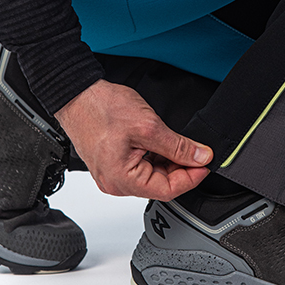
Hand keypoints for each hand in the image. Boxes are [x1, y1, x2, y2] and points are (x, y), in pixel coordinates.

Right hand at [55, 79, 212, 198]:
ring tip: (175, 141)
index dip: (192, 177)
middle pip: (160, 185)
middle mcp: (115, 183)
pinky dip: (155, 156)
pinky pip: (141, 167)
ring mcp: (112, 174)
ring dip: (168, 161)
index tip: (206, 164)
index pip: (168, 190)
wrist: (78, 94)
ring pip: (152, 175)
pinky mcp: (112, 164)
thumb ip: (178, 146)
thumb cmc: (102, 108)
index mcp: (122, 180)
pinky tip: (160, 142)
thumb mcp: (148, 126)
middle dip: (181, 167)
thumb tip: (200, 157)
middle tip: (196, 150)